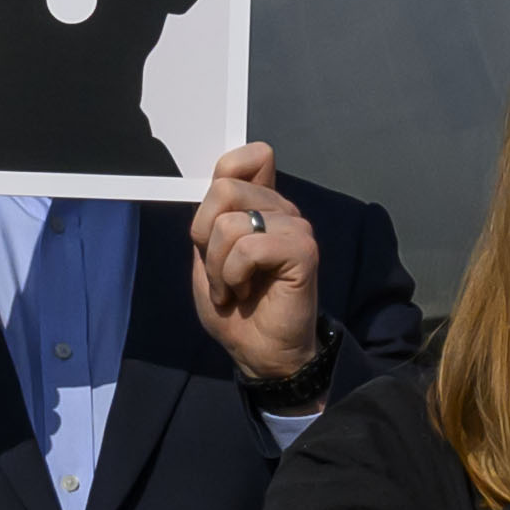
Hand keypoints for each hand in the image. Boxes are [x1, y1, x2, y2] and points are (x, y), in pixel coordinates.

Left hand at [190, 144, 327, 393]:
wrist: (260, 351)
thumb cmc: (236, 307)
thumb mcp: (208, 256)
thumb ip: (212, 218)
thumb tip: (215, 184)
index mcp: (261, 205)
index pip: (249, 157)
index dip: (223, 177)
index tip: (214, 225)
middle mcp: (282, 209)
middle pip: (224, 189)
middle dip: (205, 238)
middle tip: (219, 272)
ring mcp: (296, 228)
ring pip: (231, 223)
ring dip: (218, 266)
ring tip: (233, 287)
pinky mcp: (303, 251)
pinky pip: (250, 247)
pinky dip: (234, 275)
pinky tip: (244, 292)